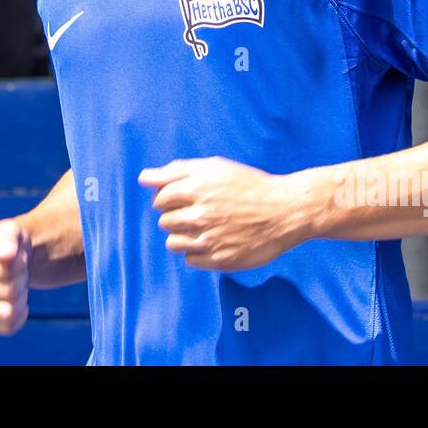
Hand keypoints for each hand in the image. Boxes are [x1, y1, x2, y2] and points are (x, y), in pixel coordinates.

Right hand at [0, 218, 31, 335]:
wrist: (11, 258)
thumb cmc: (8, 242)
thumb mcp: (10, 230)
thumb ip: (8, 238)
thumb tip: (5, 256)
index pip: (4, 272)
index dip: (20, 263)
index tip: (16, 254)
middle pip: (9, 292)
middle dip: (22, 278)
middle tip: (19, 269)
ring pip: (9, 312)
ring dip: (22, 295)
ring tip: (16, 282)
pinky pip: (10, 327)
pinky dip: (21, 313)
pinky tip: (18, 300)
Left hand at [140, 157, 306, 270]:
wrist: (285, 211)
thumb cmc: (248, 185)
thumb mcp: (214, 167)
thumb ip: (175, 171)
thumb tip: (143, 178)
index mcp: (195, 189)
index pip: (159, 199)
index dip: (168, 198)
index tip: (184, 198)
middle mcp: (199, 215)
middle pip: (164, 221)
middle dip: (176, 216)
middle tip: (199, 212)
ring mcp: (208, 240)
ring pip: (173, 243)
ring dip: (183, 236)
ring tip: (205, 228)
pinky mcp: (218, 260)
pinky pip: (190, 260)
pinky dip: (197, 252)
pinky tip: (214, 241)